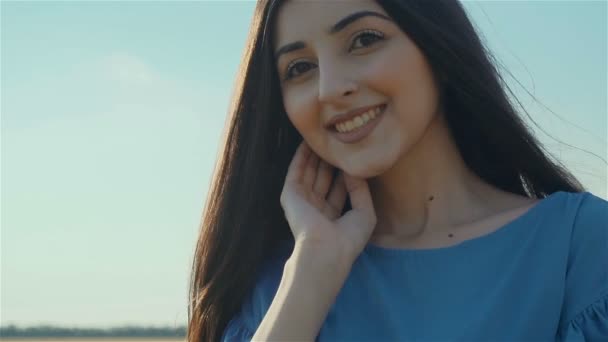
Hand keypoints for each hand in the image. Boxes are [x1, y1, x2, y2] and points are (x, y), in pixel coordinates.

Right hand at [280, 142, 376, 261]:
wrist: (326, 249)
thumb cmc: (348, 239)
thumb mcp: (365, 213)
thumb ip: (361, 190)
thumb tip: (354, 170)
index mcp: (333, 217)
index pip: (340, 188)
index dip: (345, 172)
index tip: (352, 154)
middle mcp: (316, 208)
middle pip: (324, 178)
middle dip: (330, 160)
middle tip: (338, 140)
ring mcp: (302, 201)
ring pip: (310, 172)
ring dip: (315, 155)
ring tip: (323, 136)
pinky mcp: (290, 195)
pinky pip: (296, 171)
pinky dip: (301, 157)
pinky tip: (307, 142)